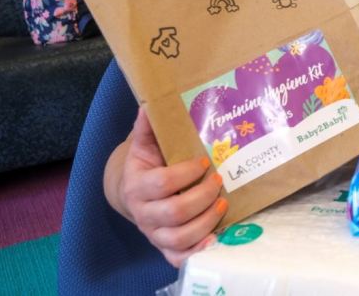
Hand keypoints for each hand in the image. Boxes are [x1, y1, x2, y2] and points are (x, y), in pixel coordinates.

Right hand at [119, 107, 225, 266]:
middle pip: (175, 212)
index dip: (187, 173)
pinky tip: (216, 238)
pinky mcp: (165, 247)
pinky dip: (198, 250)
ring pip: (180, 236)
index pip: (163, 183)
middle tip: (219, 181)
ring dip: (207, 220)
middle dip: (202, 196)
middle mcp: (143, 213)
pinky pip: (179, 257)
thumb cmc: (149, 164)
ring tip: (223, 204)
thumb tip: (151, 102)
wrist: (135, 192)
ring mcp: (154, 233)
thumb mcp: (146, 143)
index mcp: (137, 186)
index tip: (205, 161)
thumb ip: (149, 125)